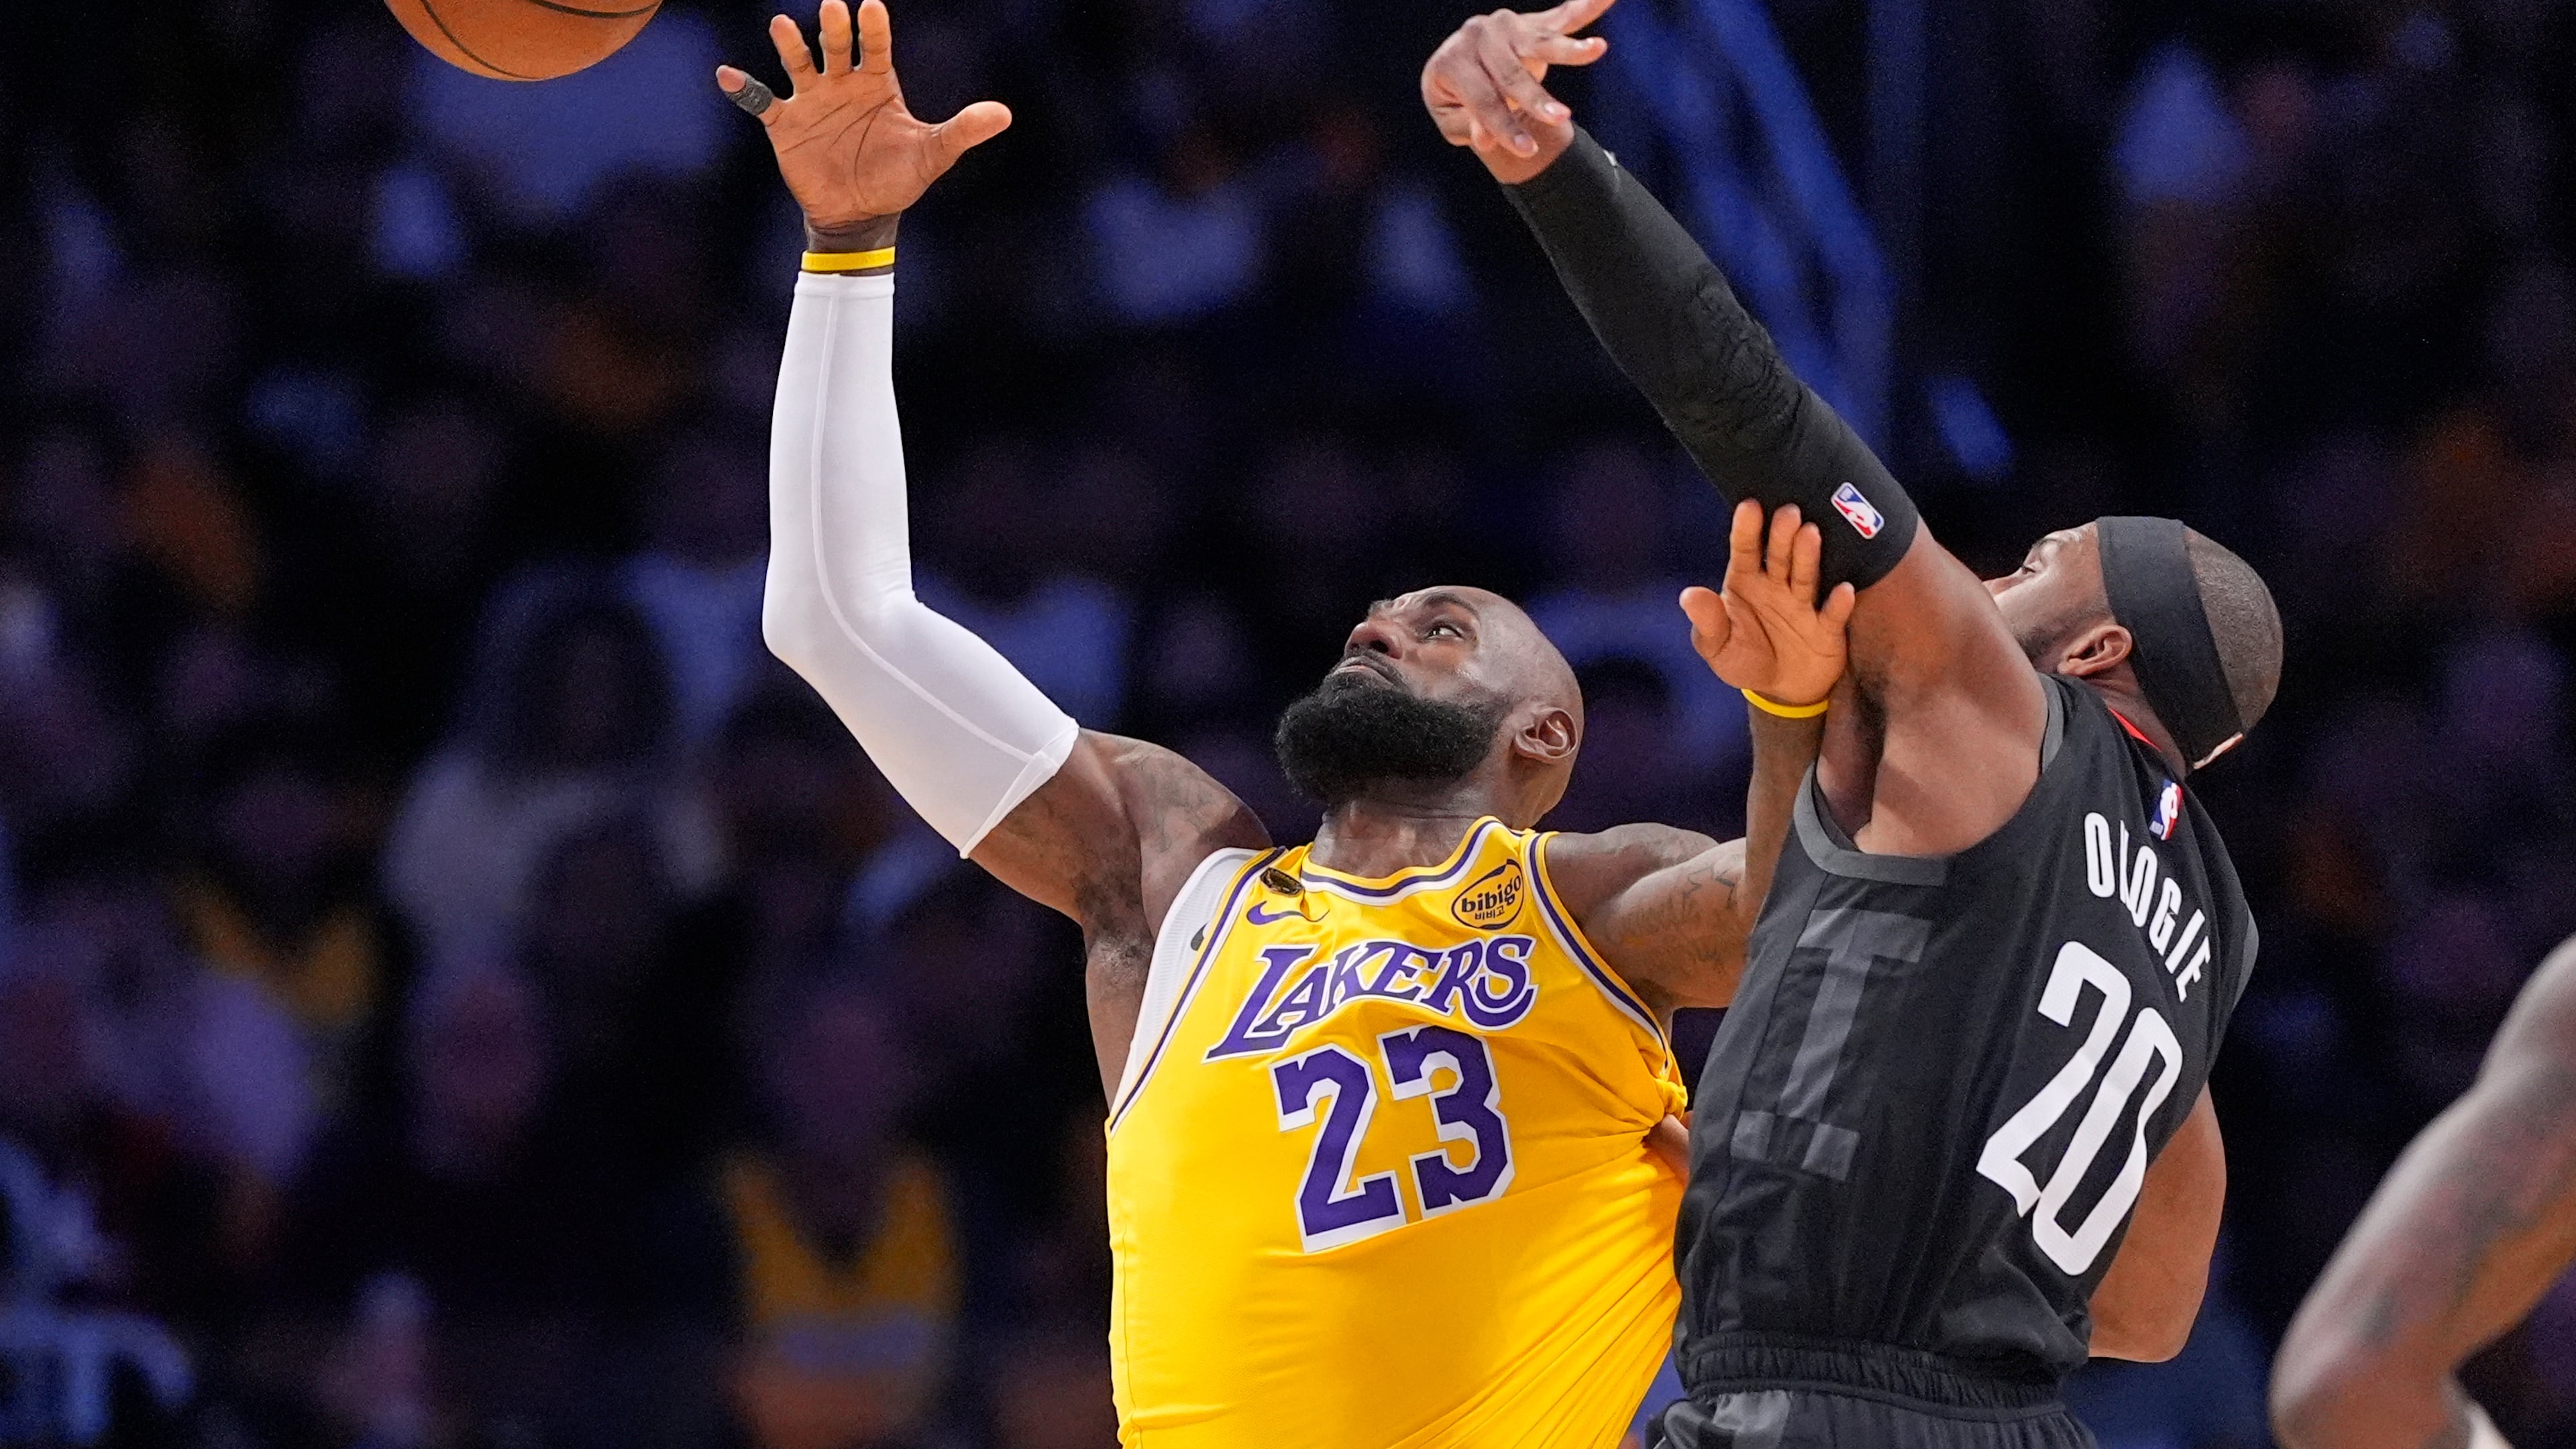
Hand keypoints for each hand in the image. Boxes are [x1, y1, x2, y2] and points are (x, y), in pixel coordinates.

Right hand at [716, 0, 1010, 247]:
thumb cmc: (898, 177)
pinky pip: (761, 101)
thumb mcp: (934, 154)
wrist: (861, 213)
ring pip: (798, 63)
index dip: (873, 29)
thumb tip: (1004, 115)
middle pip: (835, 47)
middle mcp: (842, 83)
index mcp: (878, 83)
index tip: (871, 7)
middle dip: (833, 30)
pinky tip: (729, 75)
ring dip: (790, 45)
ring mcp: (812, 100)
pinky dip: (744, 89)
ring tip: (782, 26)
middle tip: (832, 9)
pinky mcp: (785, 123)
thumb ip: (963, 131)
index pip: (876, 47)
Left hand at [1421, 0, 1614, 183]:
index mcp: (1451, 62)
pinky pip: (1563, 17)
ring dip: (1569, 49)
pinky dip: (1587, 7)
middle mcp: (1476, 35)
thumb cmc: (1456, 100)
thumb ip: (1469, 127)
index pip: (1481, 99)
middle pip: (1510, 72)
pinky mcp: (1531, 23)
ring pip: (1540, 41)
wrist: (1458, 67)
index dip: (1503, 126)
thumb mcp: (1453, 120)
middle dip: (1536, 98)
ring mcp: (1505, 25)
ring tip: (1597, 48)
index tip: (1527, 150)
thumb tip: (1485, 139)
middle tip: (1561, 118)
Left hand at [1681, 501, 1856, 707]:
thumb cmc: (1744, 659)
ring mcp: (1804, 604)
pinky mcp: (1827, 629)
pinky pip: (1832, 614)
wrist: (1782, 690)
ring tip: (1810, 533)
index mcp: (1746, 582)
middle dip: (1782, 535)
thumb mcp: (1717, 647)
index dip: (1746, 530)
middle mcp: (1777, 585)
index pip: (1744, 551)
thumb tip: (1688, 596)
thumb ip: (1707, 622)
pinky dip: (1838, 603)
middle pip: (1779, 557)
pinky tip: (1843, 589)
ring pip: (1806, 576)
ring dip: (1808, 556)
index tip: (1748, 506)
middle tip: (1788, 513)